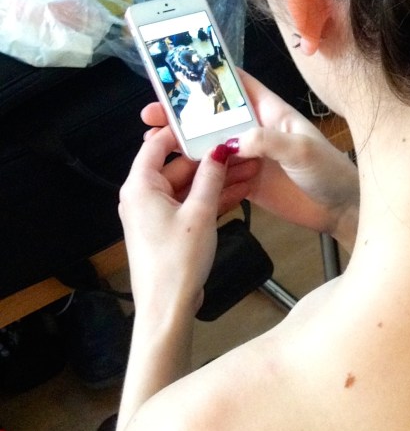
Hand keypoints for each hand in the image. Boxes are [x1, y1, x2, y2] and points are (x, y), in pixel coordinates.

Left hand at [119, 128, 229, 317]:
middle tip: (240, 149)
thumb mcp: (200, 213)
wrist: (167, 307)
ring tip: (248, 169)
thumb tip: (220, 150)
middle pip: (177, 166)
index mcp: (140, 186)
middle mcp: (142, 196)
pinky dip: (210, 199)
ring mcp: (155, 214)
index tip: (208, 122)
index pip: (158, 145)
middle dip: (210, 159)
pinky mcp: (167, 230)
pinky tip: (238, 192)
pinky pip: (189, 205)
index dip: (183, 131)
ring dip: (215, 180)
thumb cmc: (176, 262)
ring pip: (187, 187)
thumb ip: (211, 177)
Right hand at [141, 71, 359, 248]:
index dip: (210, 76)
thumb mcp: (303, 151)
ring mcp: (250, 157)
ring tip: (153, 142)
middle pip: (214, 116)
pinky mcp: (247, 182)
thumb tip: (234, 139)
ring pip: (211, 145)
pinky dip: (197, 172)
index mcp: (271, 112)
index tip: (178, 72)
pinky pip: (217, 174)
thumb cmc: (330, 171)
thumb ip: (269, 142)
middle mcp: (257, 131)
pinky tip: (174, 172)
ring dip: (184, 143)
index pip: (238, 85)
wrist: (342, 210)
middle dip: (183, 113)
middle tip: (152, 114)